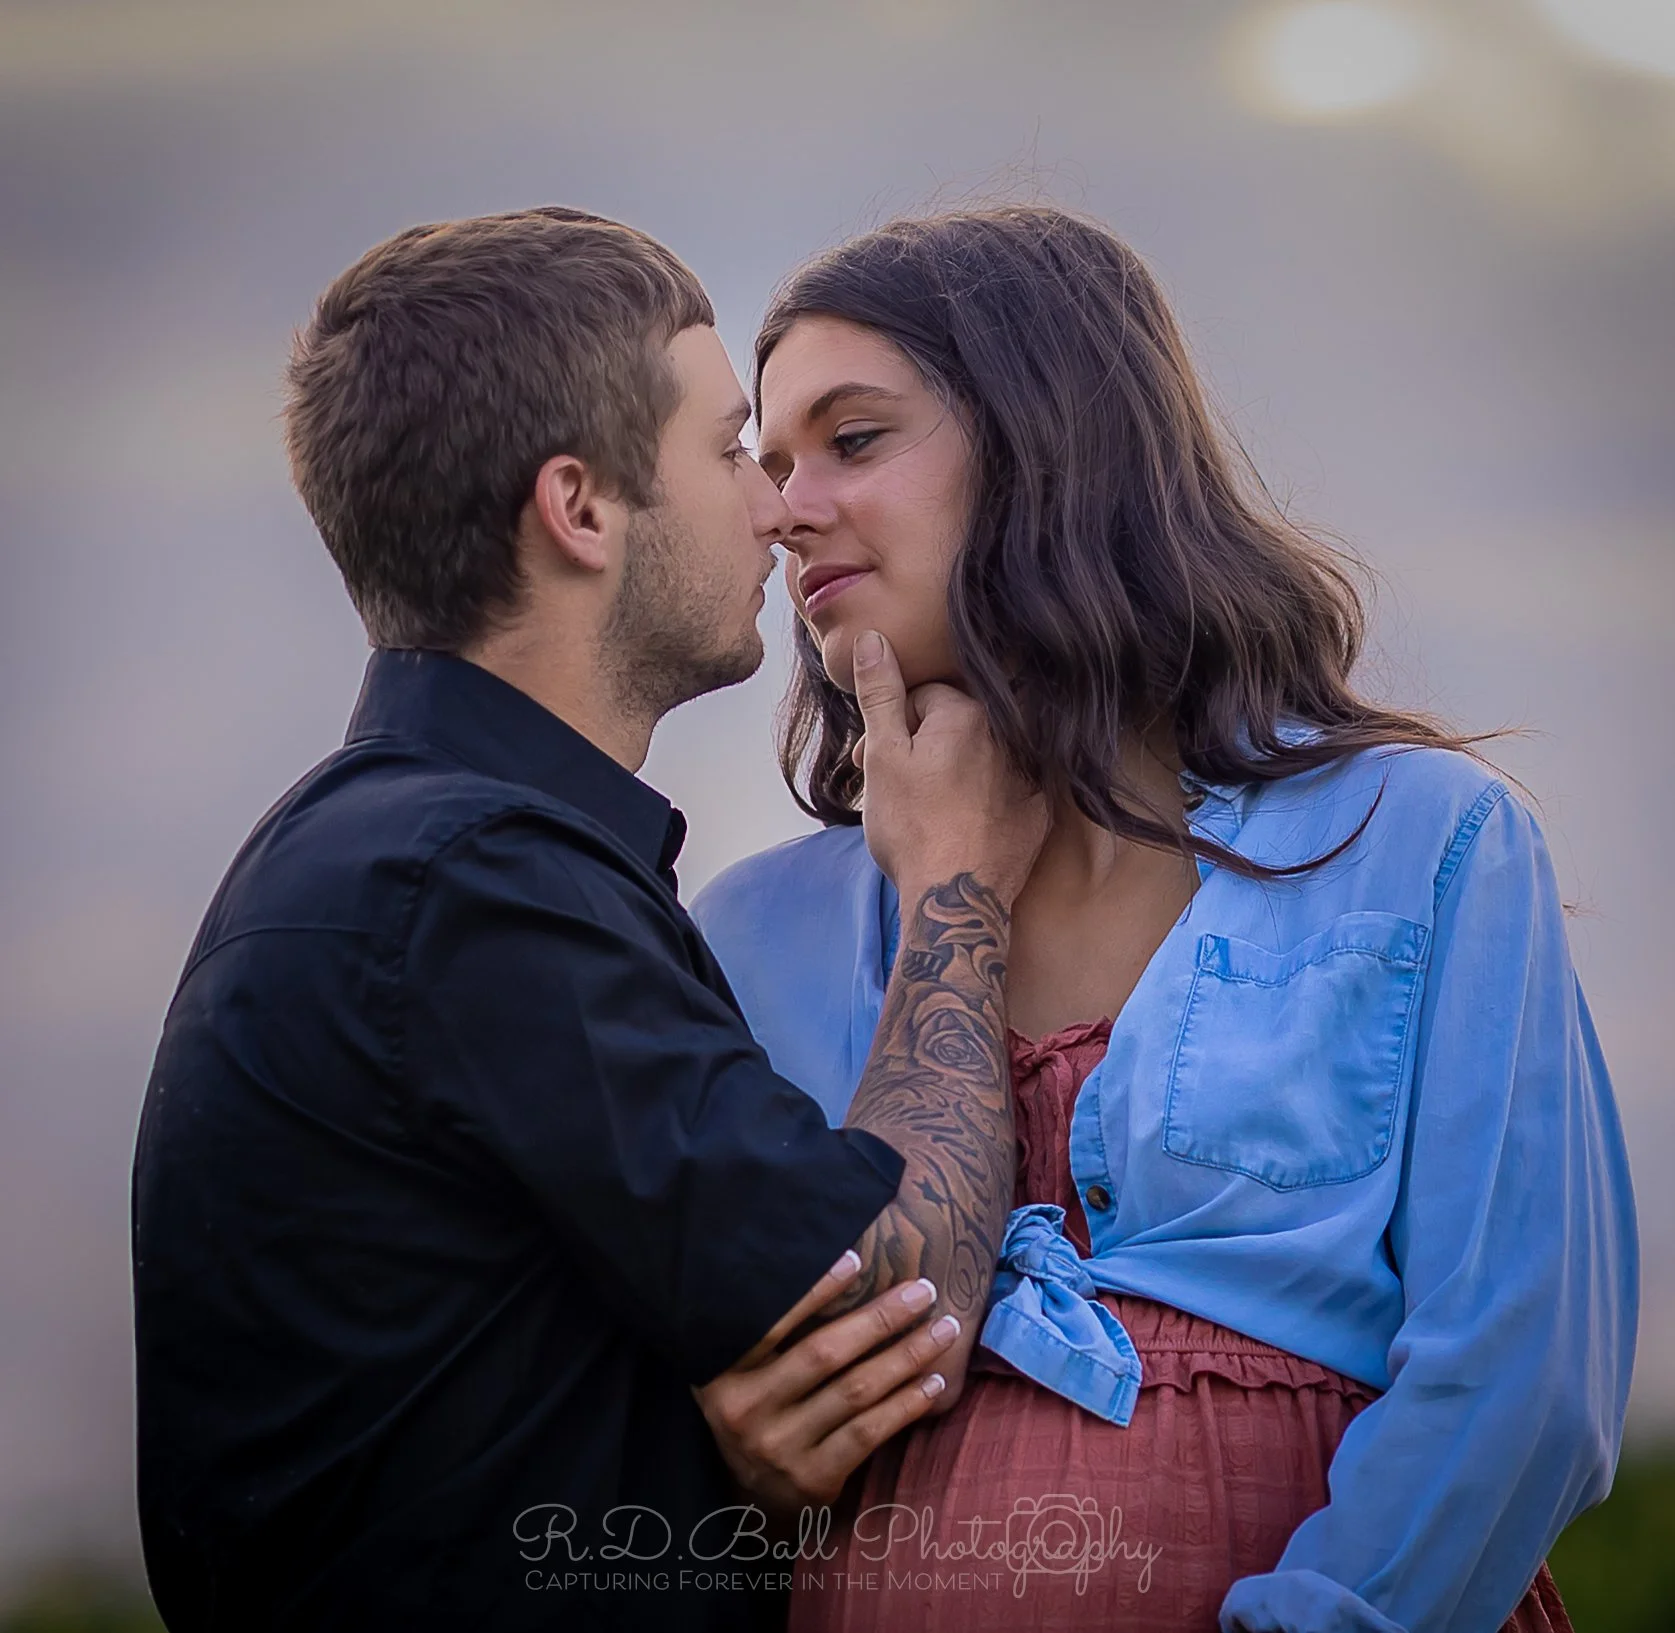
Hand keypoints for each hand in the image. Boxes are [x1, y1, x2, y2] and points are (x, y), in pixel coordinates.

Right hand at [692, 1251, 962, 1515]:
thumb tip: (836, 1255)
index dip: (814, 1289)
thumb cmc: (759, 1403)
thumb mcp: (743, 1366)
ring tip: (945, 1330)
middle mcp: (743, 1409)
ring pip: (855, 1392)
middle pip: (824, 1353)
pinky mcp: (812, 1479)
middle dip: (881, 1318)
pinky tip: (934, 1381)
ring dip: (907, 1356)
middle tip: (924, 1290)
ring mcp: (778, 1448)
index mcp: (720, 1370)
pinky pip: (869, 1433)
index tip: (858, 1258)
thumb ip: (772, 1324)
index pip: (770, 1322)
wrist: (752, 1494)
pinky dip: (906, 1404)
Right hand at [850, 629, 1048, 908]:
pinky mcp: (1041, 810)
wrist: (956, 899)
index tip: (873, 760)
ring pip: (981, 753)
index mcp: (967, 712)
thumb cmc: (913, 828)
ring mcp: (1030, 772)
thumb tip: (874, 639)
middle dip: (922, 745)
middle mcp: (1008, 733)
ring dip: (954, 767)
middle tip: (893, 786)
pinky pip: (1010, 784)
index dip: (892, 726)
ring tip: (927, 806)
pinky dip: (987, 794)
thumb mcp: (882, 756)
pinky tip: (963, 820)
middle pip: (954, 723)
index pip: (922, 696)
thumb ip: (881, 693)